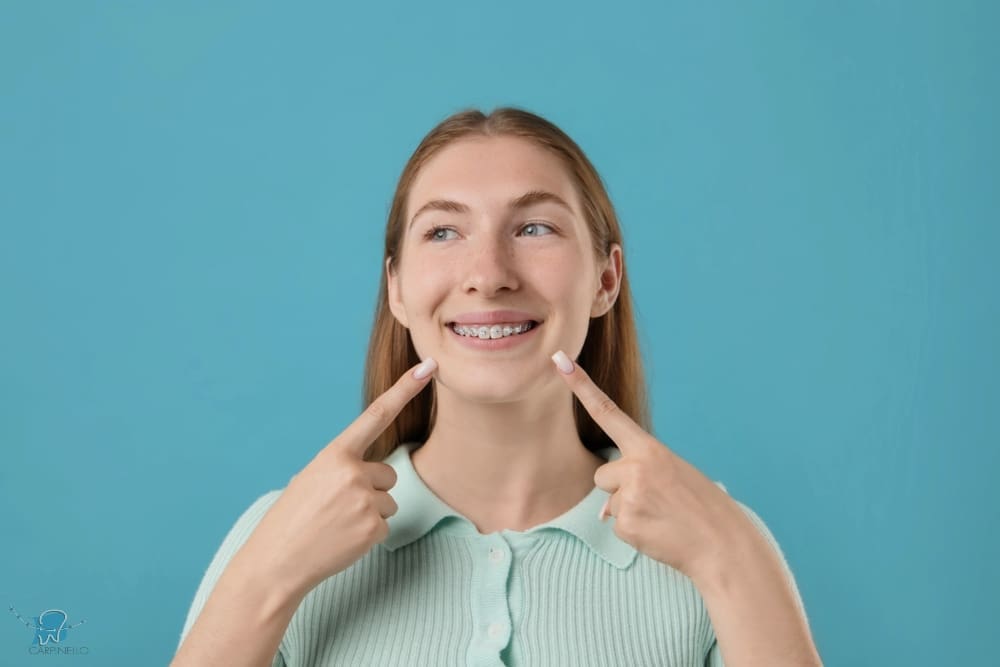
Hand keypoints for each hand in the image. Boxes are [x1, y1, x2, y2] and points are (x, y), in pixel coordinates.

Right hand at [237, 356, 437, 597]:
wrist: (276, 562)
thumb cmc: (292, 518)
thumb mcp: (310, 478)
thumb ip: (342, 467)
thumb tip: (368, 472)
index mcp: (335, 454)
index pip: (377, 414)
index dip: (404, 389)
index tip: (429, 368)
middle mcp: (353, 472)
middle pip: (388, 474)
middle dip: (371, 490)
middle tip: (338, 507)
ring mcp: (365, 501)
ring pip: (389, 501)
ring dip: (370, 513)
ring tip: (337, 524)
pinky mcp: (374, 528)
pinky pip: (385, 525)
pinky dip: (368, 535)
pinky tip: (343, 539)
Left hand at [550, 350, 740, 579]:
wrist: (724, 545)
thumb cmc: (703, 508)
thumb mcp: (675, 475)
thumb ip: (639, 477)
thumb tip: (604, 510)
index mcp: (650, 449)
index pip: (608, 412)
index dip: (581, 387)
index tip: (560, 362)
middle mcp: (636, 467)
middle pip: (602, 475)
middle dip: (619, 489)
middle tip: (656, 501)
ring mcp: (629, 496)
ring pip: (609, 504)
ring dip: (629, 512)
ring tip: (662, 517)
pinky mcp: (626, 525)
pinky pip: (617, 527)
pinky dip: (635, 533)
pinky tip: (659, 533)